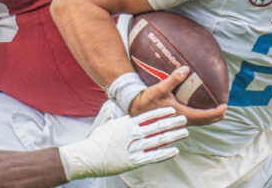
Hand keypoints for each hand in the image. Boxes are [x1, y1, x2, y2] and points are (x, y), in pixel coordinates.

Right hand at [58, 107, 187, 179]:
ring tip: (184, 132)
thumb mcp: (111, 125)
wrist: (87, 156)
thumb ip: (124, 121)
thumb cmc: (98, 141)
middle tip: (184, 119)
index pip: (150, 115)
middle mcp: (134, 134)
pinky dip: (165, 153)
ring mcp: (135, 148)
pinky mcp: (134, 161)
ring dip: (173, 136)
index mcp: (129, 124)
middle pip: (158, 127)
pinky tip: (175, 151)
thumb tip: (131, 116)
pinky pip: (153, 157)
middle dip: (173, 123)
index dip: (163, 113)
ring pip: (159, 140)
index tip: (173, 110)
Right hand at [129, 66, 226, 125]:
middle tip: (225, 109)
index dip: (215, 113)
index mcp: (180, 114)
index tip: (225, 107)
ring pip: (198, 122)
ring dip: (208, 117)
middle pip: (203, 121)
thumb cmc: (147, 99)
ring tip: (216, 110)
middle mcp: (181, 120)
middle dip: (215, 116)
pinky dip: (200, 116)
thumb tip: (186, 69)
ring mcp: (177, 121)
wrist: (135, 107)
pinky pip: (192, 119)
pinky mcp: (174, 119)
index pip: (202, 116)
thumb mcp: (160, 88)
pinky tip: (200, 109)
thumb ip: (173, 79)